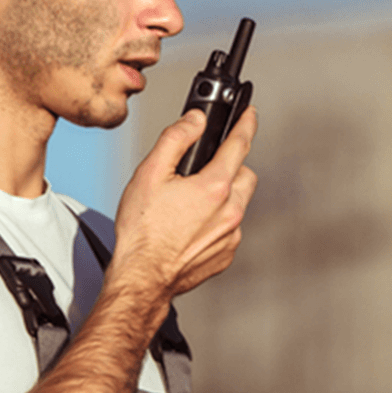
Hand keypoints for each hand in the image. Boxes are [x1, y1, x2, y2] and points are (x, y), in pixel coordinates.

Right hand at [110, 106, 257, 296]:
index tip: (249, 114)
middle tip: (205, 169)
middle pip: (245, 174)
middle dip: (231, 166)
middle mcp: (230, 211)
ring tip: (193, 202)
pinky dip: (219, 221)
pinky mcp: (227, 253)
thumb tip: (195, 120)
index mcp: (215, 187)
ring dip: (224, 196)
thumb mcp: (150, 174)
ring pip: (239, 202)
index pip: (240, 144)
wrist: (142, 278)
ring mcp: (231, 235)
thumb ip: (176, 139)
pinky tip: (193, 226)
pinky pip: (232, 228)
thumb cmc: (142, 232)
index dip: (246, 123)